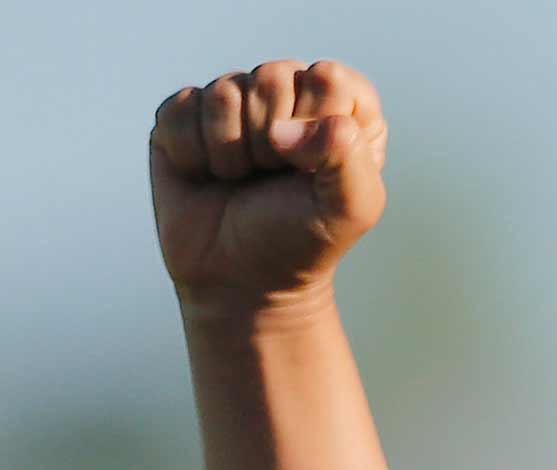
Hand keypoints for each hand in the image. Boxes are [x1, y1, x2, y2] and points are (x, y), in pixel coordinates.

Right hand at [150, 59, 387, 314]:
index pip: (328, 77)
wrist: (242, 279)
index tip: (311, 169)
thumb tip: (282, 129)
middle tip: (272, 178)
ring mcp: (234, 101)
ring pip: (223, 92)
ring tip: (241, 179)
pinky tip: (206, 175)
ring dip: (231, 152)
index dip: (315, 124)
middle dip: (270, 143)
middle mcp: (289, 94)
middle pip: (271, 78)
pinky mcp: (184, 115)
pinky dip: (192, 153)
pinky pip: (180, 108)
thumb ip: (347, 153)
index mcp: (341, 108)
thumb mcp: (351, 207)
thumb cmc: (303, 241)